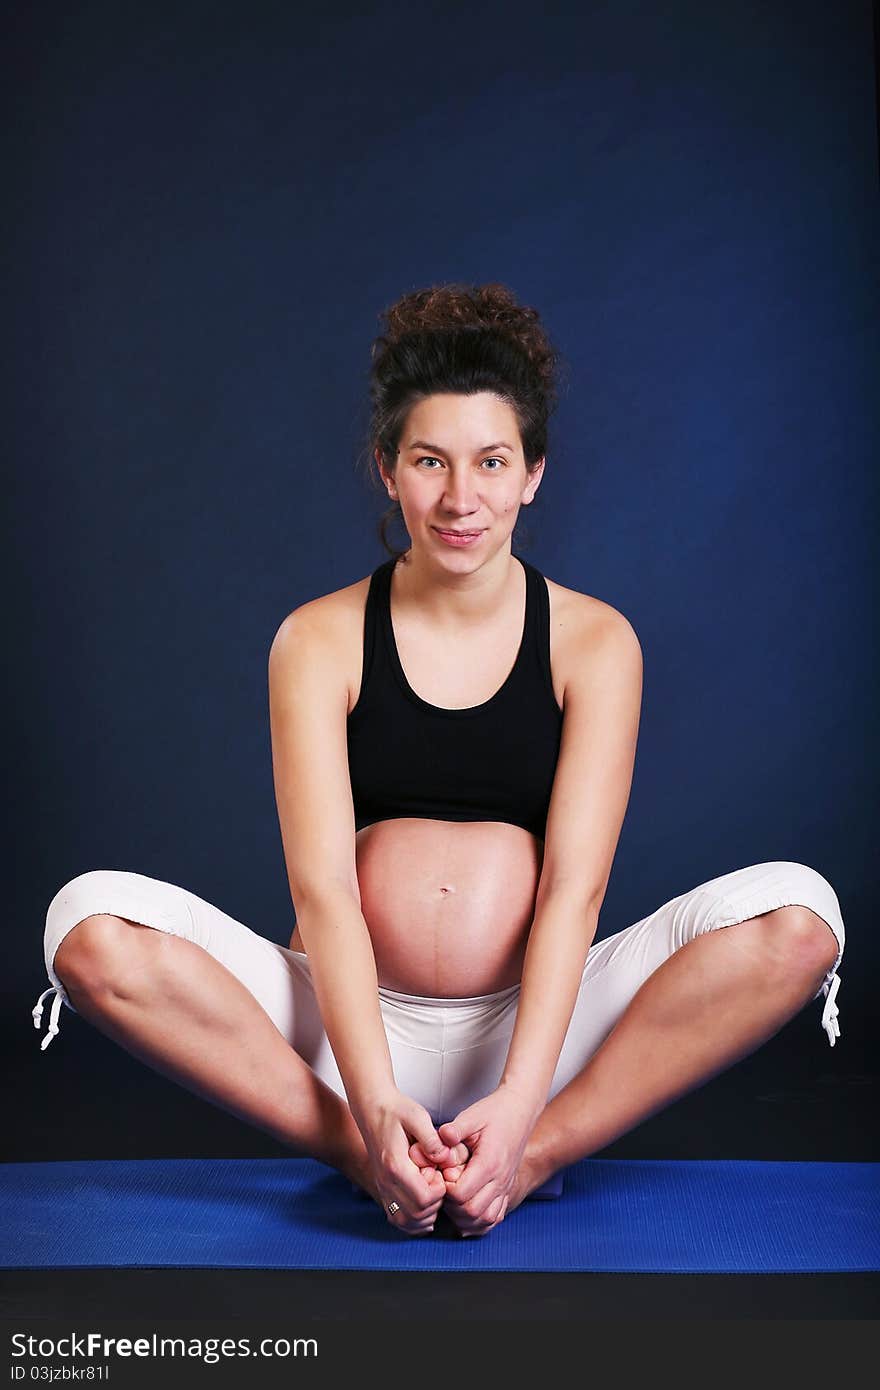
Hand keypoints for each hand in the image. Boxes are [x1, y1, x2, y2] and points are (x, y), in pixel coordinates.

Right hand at [352, 1087, 467, 1236]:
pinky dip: (413, 1220)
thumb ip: (432, 1138)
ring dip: (426, 1215)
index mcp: (396, 1166)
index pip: (424, 1199)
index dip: (440, 1191)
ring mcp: (382, 1188)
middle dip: (436, 1203)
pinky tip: (424, 1206)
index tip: (441, 1173)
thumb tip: (444, 1158)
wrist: (372, 1108)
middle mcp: (386, 1182)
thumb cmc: (396, 1110)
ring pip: (406, 1222)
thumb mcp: (417, 1116)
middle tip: (438, 1181)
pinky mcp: (382, 1189)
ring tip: (433, 1192)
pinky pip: (397, 1219)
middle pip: (417, 1214)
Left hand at [419, 1084, 539, 1236]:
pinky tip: (467, 1209)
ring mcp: (506, 1187)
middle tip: (444, 1186)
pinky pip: (495, 1218)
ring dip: (464, 1216)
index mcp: (489, 1163)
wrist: (520, 1111)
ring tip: (453, 1198)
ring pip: (485, 1220)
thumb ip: (454, 1129)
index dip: (445, 1188)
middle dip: (451, 1205)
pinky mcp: (508, 1190)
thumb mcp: (472, 1115)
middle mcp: (500, 1180)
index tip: (441, 1173)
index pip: (461, 1194)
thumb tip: (438, 1138)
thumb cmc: (495, 1112)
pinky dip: (479, 1220)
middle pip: (471, 1212)